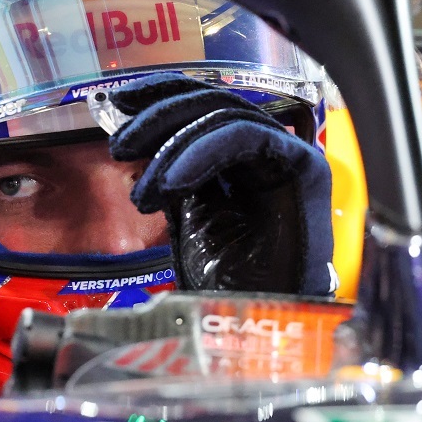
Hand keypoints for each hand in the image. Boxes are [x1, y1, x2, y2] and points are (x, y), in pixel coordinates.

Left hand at [109, 73, 336, 295]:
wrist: (261, 325)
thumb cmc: (229, 285)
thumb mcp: (188, 218)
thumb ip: (175, 178)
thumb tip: (139, 144)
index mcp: (241, 161)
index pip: (203, 106)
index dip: (160, 97)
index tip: (117, 103)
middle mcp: (267, 153)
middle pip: (213, 103)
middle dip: (159, 117)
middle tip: (120, 146)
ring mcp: (288, 157)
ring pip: (227, 116)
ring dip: (173, 144)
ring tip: (142, 192)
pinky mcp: (304, 168)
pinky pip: (246, 138)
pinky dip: (202, 152)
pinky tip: (170, 183)